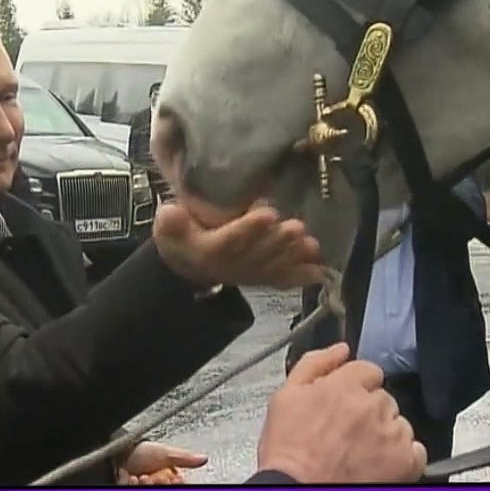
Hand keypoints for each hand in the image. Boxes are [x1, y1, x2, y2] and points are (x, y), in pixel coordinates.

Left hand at [117, 442, 206, 484]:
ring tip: (142, 476)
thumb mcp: (166, 453)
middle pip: (167, 490)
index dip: (177, 483)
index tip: (173, 478)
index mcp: (171, 478)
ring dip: (148, 484)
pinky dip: (136, 486)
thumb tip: (203, 458)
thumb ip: (185, 458)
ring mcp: (147, 490)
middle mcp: (160, 485)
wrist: (119, 453)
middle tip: (155, 476)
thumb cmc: (142, 451)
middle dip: (161, 482)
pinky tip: (133, 478)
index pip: (181, 486)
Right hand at [152, 200, 323, 289]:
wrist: (191, 266)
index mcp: (209, 249)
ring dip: (293, 256)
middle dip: (279, 240)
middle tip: (297, 227)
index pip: (230, 239)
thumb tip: (169, 211)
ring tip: (311, 244)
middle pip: (258, 253)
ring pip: (273, 265)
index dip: (249, 227)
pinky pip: (282, 279)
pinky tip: (320, 272)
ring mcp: (251, 273)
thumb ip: (171, 221)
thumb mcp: (169, 228)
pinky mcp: (263, 277)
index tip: (268, 212)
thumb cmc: (183, 237)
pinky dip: (301, 277)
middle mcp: (233, 265)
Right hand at [257, 342, 425, 482]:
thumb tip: (339, 350)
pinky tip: (380, 463)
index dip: (356, 386)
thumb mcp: (285, 396)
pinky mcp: (404, 462)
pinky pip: (416, 450)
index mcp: (345, 385)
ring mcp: (391, 434)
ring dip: (385, 432)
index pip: (368, 370)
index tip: (347, 401)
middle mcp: (372, 406)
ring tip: (360, 451)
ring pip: (399, 422)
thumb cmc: (288, 451)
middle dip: (369, 410)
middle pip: (383, 397)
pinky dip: (403, 456)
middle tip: (347, 431)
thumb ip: (314, 364)